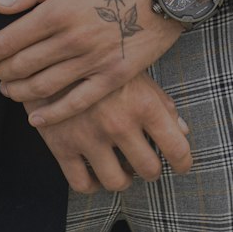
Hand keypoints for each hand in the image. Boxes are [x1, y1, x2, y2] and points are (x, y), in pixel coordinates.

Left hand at [0, 0, 184, 124]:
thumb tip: (0, 4)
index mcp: (58, 10)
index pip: (12, 38)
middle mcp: (71, 39)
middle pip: (24, 64)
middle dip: (3, 72)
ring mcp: (92, 61)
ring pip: (44, 86)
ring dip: (20, 92)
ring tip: (10, 91)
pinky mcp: (112, 77)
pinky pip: (76, 102)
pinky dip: (52, 113)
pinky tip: (36, 118)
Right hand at [28, 72, 191, 194]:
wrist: (49, 46)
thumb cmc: (100, 56)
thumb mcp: (134, 71)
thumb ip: (160, 101)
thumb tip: (183, 131)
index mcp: (142, 102)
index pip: (177, 148)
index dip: (183, 162)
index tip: (181, 165)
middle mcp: (119, 123)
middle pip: (149, 169)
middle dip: (150, 168)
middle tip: (145, 161)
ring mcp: (90, 136)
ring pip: (116, 182)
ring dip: (123, 178)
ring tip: (121, 167)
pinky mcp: (62, 145)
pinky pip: (82, 184)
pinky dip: (91, 183)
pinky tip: (94, 169)